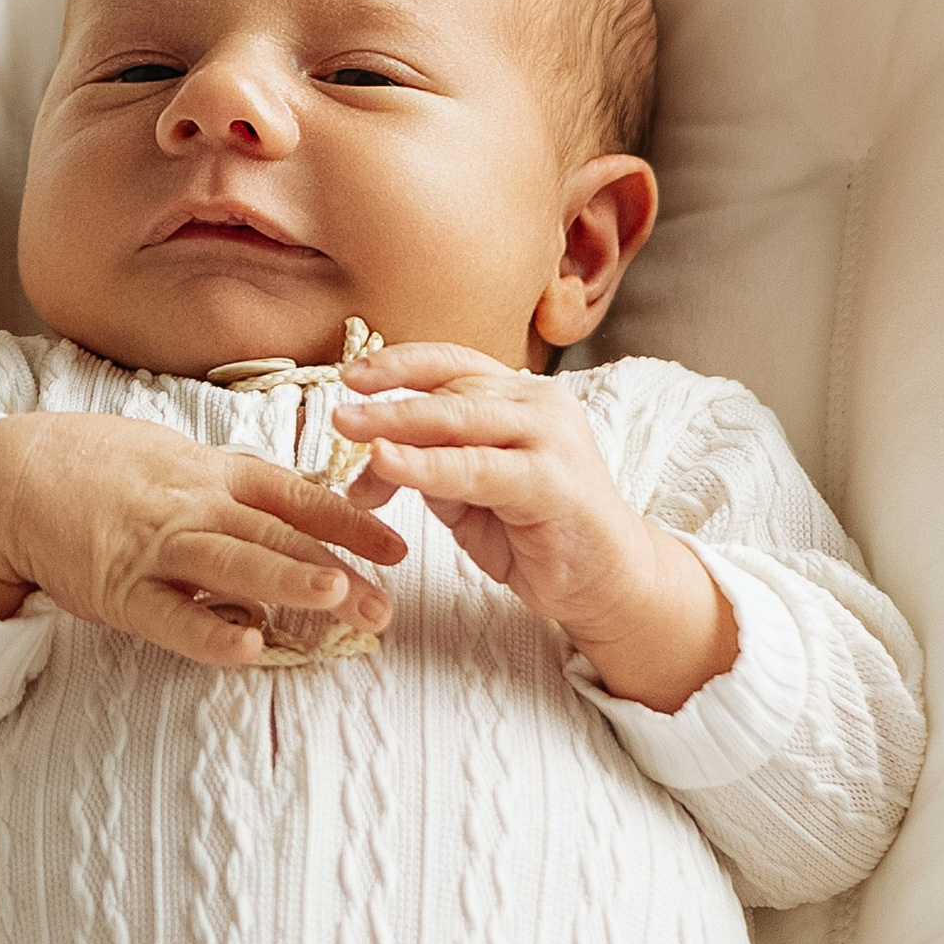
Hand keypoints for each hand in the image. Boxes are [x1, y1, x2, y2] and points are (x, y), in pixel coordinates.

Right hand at [0, 411, 406, 668]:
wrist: (9, 476)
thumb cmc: (94, 468)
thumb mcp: (172, 460)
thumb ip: (227, 485)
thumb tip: (286, 506)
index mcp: (211, 473)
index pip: (294, 495)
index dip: (348, 520)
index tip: (396, 547)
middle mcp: (191, 505)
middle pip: (275, 534)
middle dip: (337, 566)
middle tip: (387, 600)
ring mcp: (155, 546)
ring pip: (231, 563)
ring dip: (286, 580)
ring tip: (338, 597)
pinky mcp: (117, 588)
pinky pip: (169, 616)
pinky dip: (207, 633)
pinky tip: (246, 649)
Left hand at [338, 347, 737, 712]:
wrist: (607, 581)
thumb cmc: (538, 534)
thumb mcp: (468, 496)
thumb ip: (428, 468)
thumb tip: (367, 459)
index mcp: (519, 398)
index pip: (453, 363)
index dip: (400, 364)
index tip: (350, 376)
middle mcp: (538, 405)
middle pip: (450, 389)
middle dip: (387, 399)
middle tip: (336, 414)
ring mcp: (550, 438)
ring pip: (460, 420)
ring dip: (398, 424)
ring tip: (350, 429)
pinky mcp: (553, 480)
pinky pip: (477, 468)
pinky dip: (428, 466)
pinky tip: (388, 464)